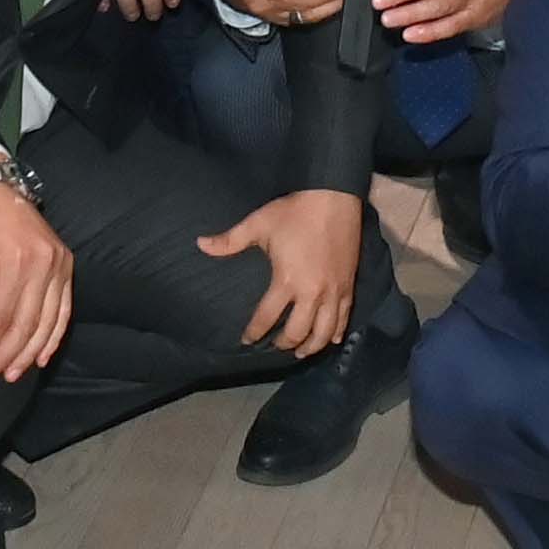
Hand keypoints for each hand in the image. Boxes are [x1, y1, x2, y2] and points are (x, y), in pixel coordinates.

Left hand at [0, 170, 75, 382]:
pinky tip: (42, 356)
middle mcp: (42, 262)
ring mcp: (59, 262)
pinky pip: (64, 308)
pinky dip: (54, 335)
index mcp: (13, 260)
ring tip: (11, 373)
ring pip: (48, 321)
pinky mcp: (66, 263)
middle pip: (26, 323)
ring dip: (29, 353)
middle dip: (6, 355)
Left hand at [201, 187, 364, 357]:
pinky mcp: (348, 284)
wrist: (334, 196)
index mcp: (287, 281)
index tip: (247, 340)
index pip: (267, 318)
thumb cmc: (295, 211)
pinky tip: (331, 339)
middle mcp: (312, 292)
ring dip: (311, 346)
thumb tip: (200, 244)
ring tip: (300, 351)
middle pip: (297, 332)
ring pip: (324, 331)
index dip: (254, 332)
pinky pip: (344, 317)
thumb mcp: (259, 223)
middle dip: (284, 343)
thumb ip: (230, 240)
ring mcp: (334, 290)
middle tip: (275, 345)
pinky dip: (337, 332)